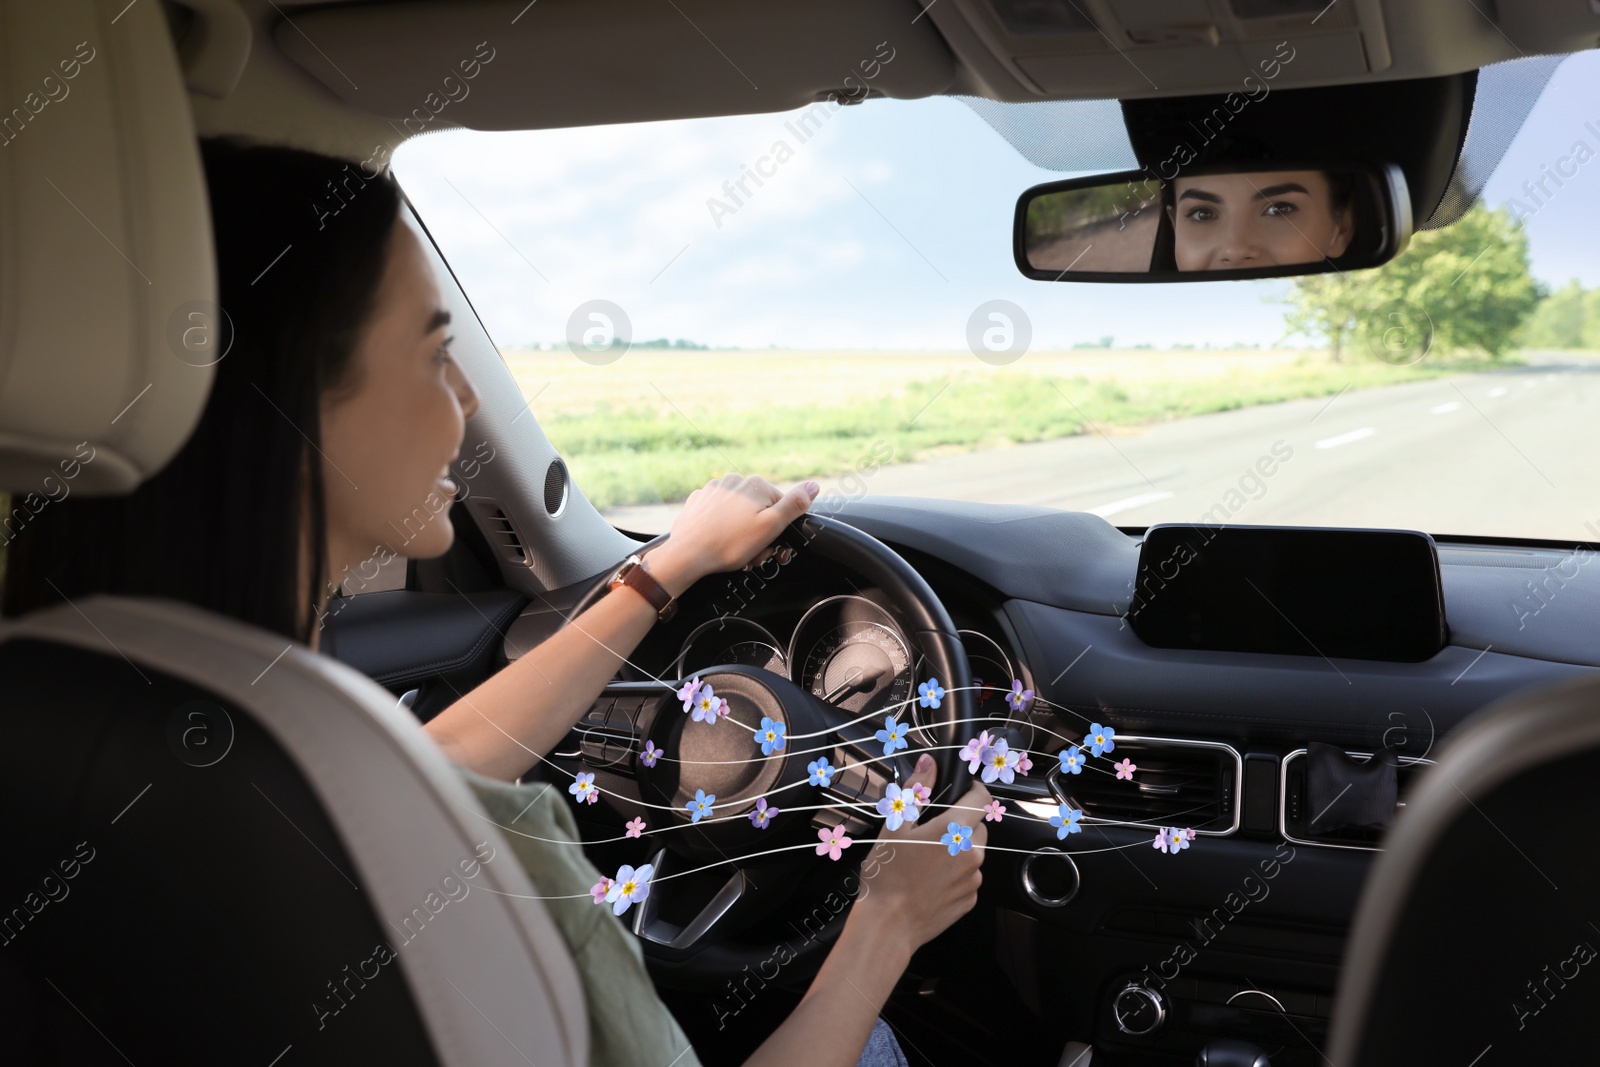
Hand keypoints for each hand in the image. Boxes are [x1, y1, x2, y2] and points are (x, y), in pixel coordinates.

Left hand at [645, 473, 817, 595]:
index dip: (782, 531)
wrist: (687, 554)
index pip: (781, 507)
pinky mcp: (698, 502)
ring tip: (737, 553)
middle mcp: (734, 481)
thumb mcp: (771, 527)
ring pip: (740, 513)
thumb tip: (814, 486)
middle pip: (760, 510)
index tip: (775, 551)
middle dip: (761, 535)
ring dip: (743, 533)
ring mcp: (714, 490)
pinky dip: (723, 528)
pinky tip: (720, 543)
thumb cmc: (729, 544)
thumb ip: (794, 505)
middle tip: (754, 556)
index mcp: (756, 485)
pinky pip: (719, 515)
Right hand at [851, 753, 989, 952]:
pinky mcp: (970, 900)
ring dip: (957, 850)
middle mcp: (972, 854)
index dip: (973, 790)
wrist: (887, 927)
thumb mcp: (894, 826)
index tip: (962, 791)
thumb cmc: (886, 876)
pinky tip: (929, 880)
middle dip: (961, 824)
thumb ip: (916, 791)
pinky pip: (968, 877)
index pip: (980, 799)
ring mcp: (973, 880)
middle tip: (930, 832)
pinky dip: (955, 874)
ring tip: (925, 860)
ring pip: (973, 853)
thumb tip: (928, 763)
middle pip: (978, 827)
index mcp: (954, 831)